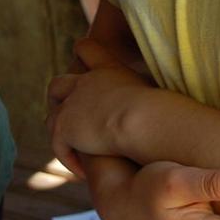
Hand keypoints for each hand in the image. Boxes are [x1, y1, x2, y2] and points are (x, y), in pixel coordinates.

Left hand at [46, 39, 149, 174]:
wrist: (140, 117)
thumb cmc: (157, 106)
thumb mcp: (153, 89)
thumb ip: (148, 91)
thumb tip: (168, 102)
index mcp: (106, 68)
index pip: (86, 48)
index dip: (82, 54)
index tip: (81, 59)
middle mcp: (84, 82)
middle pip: (58, 84)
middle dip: (58, 99)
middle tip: (69, 116)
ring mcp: (71, 104)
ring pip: (51, 116)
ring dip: (59, 132)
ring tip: (72, 149)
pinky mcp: (63, 127)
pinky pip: (58, 146)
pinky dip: (69, 158)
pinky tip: (82, 171)